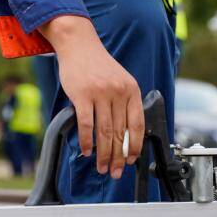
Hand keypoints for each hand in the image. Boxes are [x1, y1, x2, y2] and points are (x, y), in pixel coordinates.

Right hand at [43, 15, 143, 178]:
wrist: (79, 44)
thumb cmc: (98, 65)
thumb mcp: (119, 80)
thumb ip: (124, 103)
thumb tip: (124, 135)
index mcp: (132, 90)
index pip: (137, 125)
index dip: (135, 147)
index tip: (129, 161)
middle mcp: (119, 92)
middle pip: (120, 133)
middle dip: (117, 157)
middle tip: (113, 172)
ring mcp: (100, 93)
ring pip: (104, 133)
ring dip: (103, 154)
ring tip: (100, 166)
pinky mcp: (82, 95)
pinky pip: (86, 125)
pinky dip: (86, 142)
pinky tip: (87, 151)